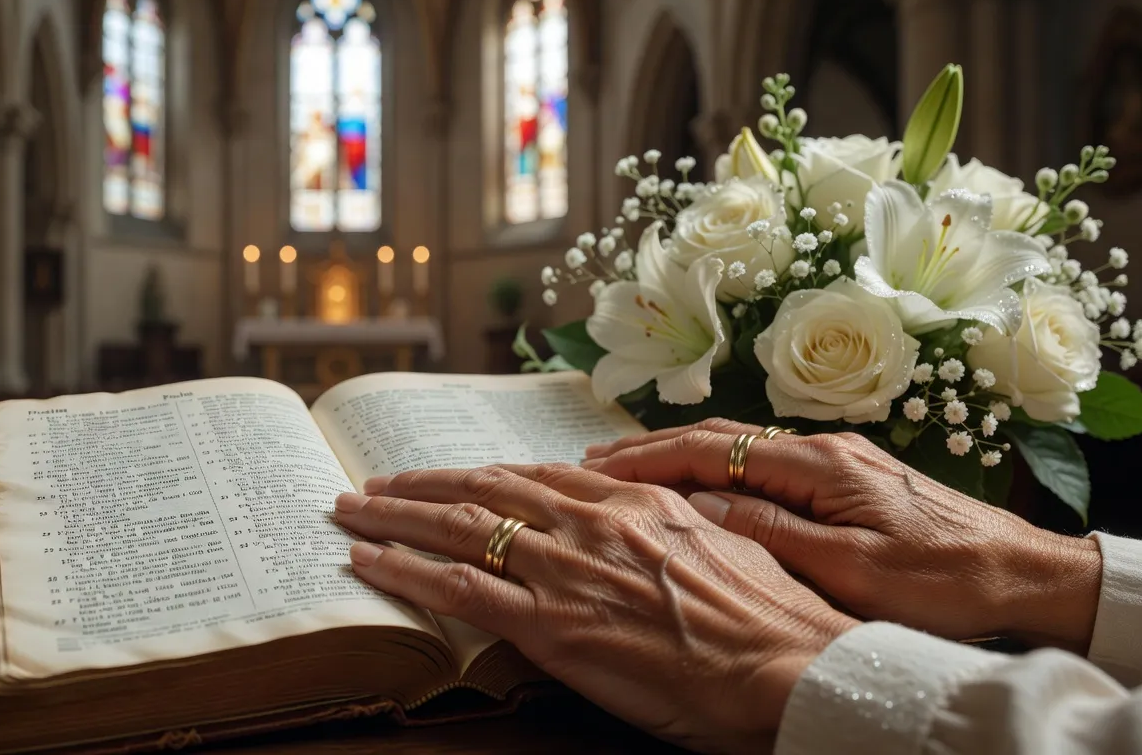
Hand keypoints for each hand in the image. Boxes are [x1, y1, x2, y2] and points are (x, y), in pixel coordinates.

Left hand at [332, 463, 856, 752]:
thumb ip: (668, 526)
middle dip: (420, 485)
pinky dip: (405, 571)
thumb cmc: (772, 619)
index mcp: (636, 501)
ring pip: (459, 529)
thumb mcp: (723, 547)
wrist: (791, 668)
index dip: (481, 473)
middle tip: (372, 481)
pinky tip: (368, 562)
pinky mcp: (553, 626)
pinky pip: (459, 589)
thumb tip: (640, 526)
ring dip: (394, 518)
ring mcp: (569, 571)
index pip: (535, 475)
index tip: (447, 474)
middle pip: (484, 490)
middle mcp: (593, 522)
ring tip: (350, 511)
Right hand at [583, 419, 1103, 652]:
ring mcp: (837, 459)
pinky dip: (716, 469)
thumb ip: (770, 530)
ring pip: (738, 448)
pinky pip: (764, 463)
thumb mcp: (849, 567)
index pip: (710, 448)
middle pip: (717, 436)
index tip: (594, 468)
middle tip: (591, 462)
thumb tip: (698, 502)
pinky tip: (696, 484)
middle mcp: (823, 447)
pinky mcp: (850, 477)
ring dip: (679, 456)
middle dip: (649, 447)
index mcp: (818, 463)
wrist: (1024, 573)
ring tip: (627, 469)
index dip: (646, 457)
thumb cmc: (943, 579)